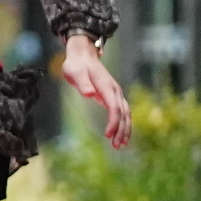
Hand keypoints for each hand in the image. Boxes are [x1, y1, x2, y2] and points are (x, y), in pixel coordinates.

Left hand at [62, 33, 131, 148]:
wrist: (83, 55)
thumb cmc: (77, 65)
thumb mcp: (75, 72)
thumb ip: (82, 83)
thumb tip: (89, 94)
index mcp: (106, 86)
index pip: (114, 107)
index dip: (113, 121)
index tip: (108, 134)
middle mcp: (114, 90)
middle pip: (123, 113)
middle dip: (121, 130)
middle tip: (116, 145)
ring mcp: (115, 93)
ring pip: (125, 113)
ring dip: (125, 129)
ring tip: (120, 145)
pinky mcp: (112, 96)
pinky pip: (122, 112)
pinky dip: (123, 124)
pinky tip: (120, 135)